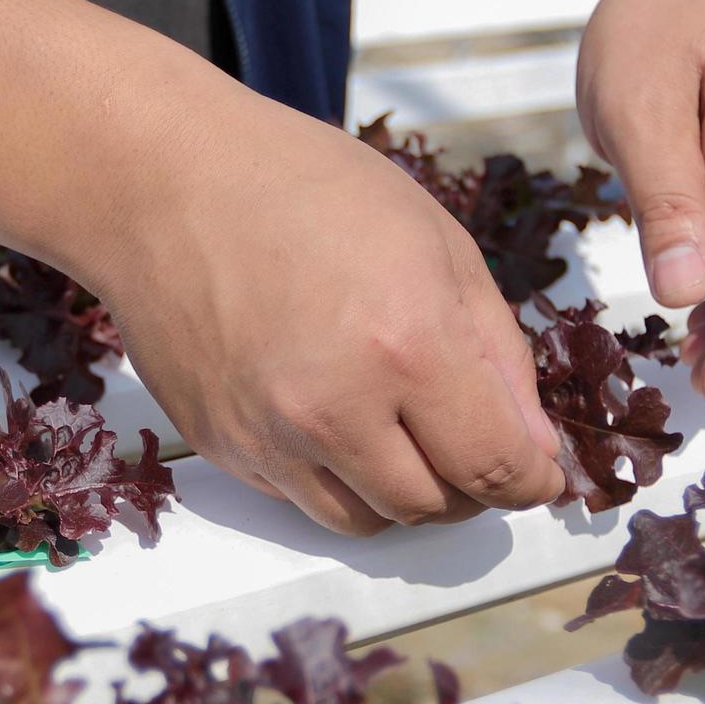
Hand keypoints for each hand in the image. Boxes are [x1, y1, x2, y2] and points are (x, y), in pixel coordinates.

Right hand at [84, 95, 566, 534]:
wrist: (165, 181)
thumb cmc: (308, 188)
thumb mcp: (438, 244)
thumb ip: (498, 354)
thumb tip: (535, 448)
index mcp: (406, 346)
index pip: (495, 466)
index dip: (532, 481)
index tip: (540, 474)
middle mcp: (335, 410)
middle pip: (433, 508)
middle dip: (469, 487)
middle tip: (469, 441)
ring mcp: (270, 438)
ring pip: (366, 521)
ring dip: (401, 493)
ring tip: (402, 432)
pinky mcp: (223, 448)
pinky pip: (302, 498)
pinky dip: (336, 477)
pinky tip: (334, 414)